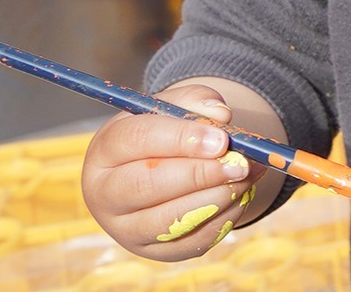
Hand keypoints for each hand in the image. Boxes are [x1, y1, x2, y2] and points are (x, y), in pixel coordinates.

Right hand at [80, 84, 266, 260]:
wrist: (160, 169)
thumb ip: (197, 100)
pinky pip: (189, 242)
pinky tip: (241, 196)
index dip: (182, 138)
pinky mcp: (151, 251)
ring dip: (216, 198)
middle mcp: (104, 193)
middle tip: (240, 164)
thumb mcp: (175, 106)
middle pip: (147, 185)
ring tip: (247, 177)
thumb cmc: (167, 132)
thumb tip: (221, 115)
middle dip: (200, 174)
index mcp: (105, 150)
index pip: (138, 139)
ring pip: (168, 220)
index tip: (222, 140)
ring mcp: (124, 228)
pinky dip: (222, 219)